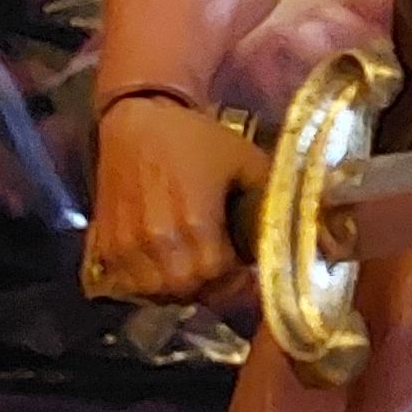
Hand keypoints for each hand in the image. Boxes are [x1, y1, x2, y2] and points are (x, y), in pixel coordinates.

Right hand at [81, 95, 266, 305]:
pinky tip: (158, 263)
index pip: (220, 278)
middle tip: (215, 264)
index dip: (233, 274)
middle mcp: (159, 243)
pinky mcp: (104, 245)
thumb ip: (273, 199)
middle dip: (206, 282)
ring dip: (175, 286)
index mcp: (196, 226)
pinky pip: (125, 284)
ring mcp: (126, 247)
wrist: (137, 119)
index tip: (238, 261)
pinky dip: (143, 282)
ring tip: (187, 264)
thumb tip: (306, 231)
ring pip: (156, 292)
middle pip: (188, 290)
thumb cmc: (194, 138)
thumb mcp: (246, 160)